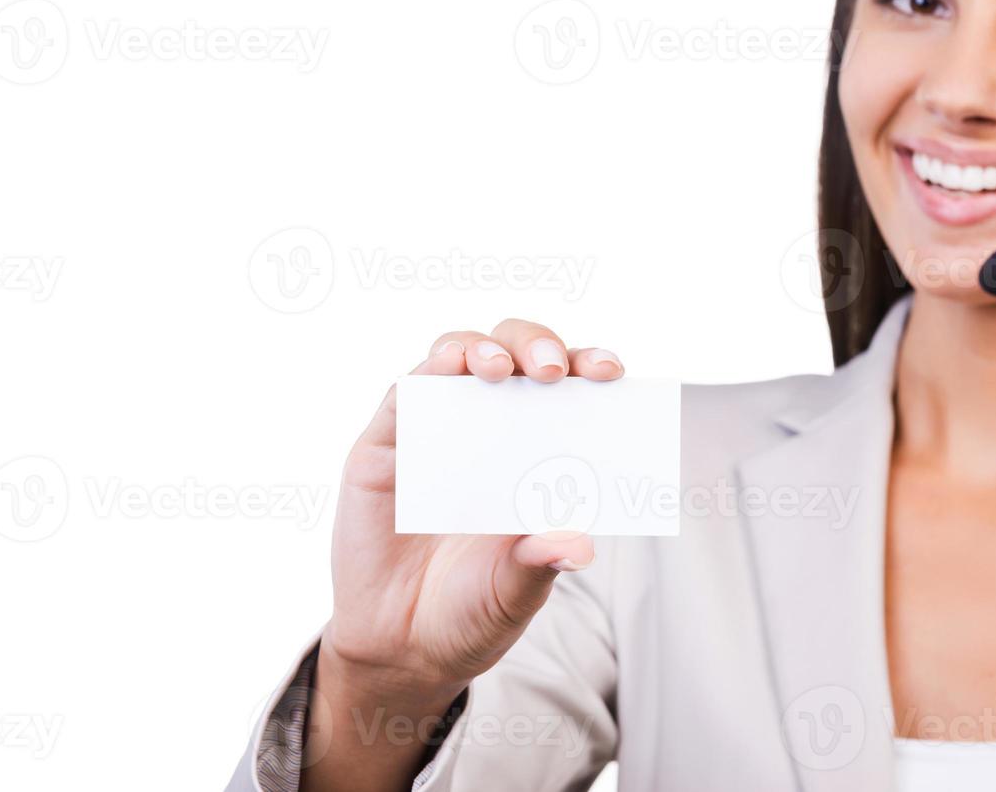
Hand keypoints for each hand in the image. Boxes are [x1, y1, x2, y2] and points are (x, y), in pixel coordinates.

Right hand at [321, 318, 621, 703]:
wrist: (400, 649)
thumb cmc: (471, 611)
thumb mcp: (514, 592)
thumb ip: (539, 563)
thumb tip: (580, 546)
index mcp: (537, 452)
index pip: (569, 389)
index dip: (589, 368)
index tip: (611, 372)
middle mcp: (489, 428)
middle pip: (515, 354)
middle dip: (538, 346)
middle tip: (551, 371)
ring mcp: (434, 430)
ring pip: (458, 356)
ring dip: (481, 349)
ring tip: (498, 369)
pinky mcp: (384, 446)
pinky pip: (404, 394)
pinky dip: (427, 373)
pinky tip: (446, 368)